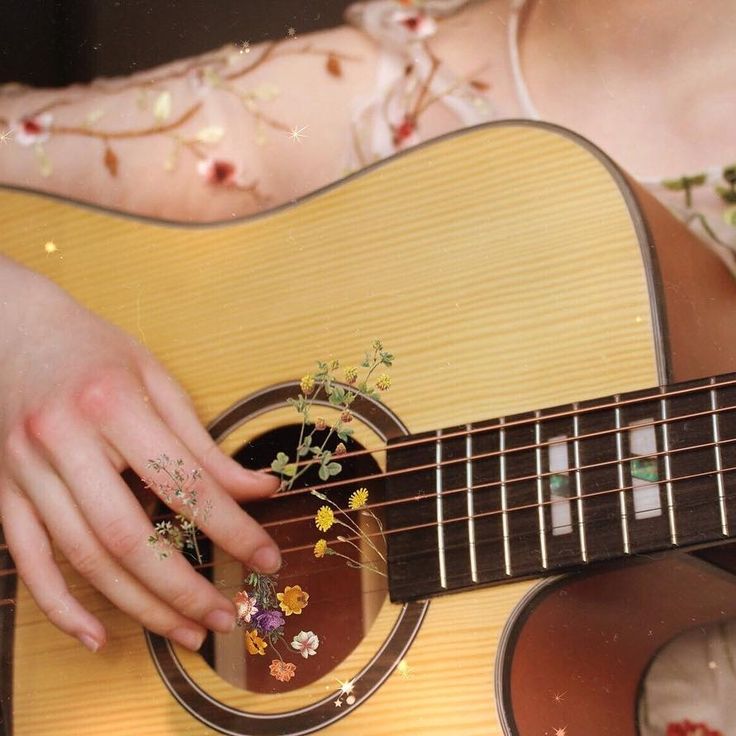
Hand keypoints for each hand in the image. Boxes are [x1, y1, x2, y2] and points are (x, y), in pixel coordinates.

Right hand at [0, 255, 280, 651]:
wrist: (13, 328)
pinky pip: (26, 560)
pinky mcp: (3, 491)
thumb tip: (259, 489)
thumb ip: (204, 442)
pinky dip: (60, 605)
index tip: (267, 559)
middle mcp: (64, 441)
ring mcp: (25, 471)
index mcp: (114, 405)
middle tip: (225, 618)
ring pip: (82, 558)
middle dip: (183, 588)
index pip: (184, 482)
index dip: (232, 528)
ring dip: (138, 606)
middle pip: (127, 536)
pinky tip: (97, 637)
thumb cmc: (95, 351)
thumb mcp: (157, 379)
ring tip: (185, 632)